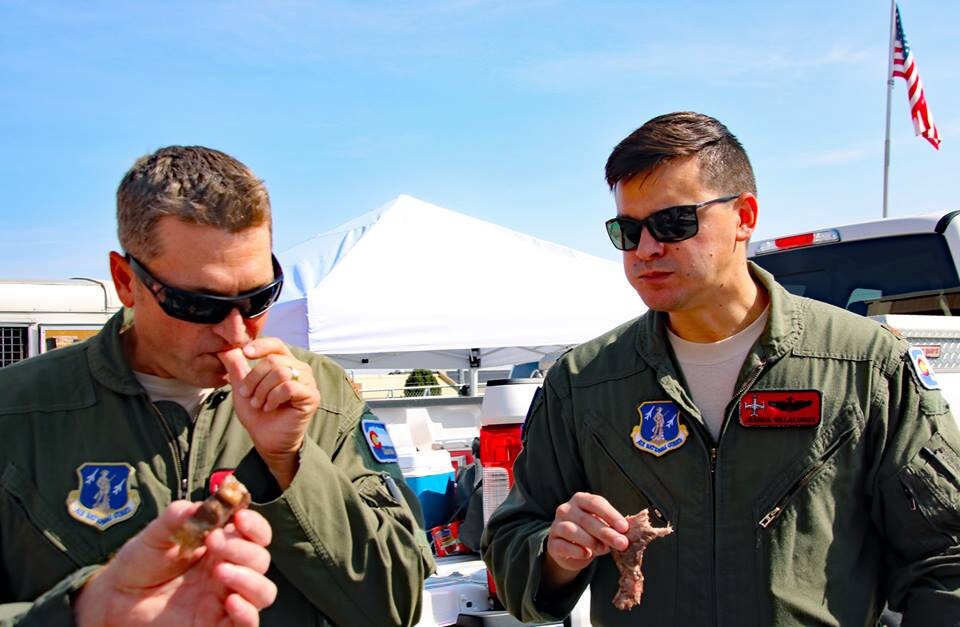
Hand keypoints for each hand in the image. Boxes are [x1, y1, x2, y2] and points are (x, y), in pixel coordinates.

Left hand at [74, 501, 275, 626]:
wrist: (114, 598)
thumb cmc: (139, 564)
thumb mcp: (156, 535)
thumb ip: (177, 517)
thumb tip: (200, 505)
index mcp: (222, 546)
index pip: (256, 533)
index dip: (254, 525)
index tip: (238, 517)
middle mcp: (230, 570)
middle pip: (261, 560)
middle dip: (243, 549)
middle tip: (214, 543)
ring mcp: (225, 599)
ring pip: (263, 592)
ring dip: (249, 578)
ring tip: (220, 571)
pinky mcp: (217, 625)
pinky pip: (247, 624)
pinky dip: (247, 613)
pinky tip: (231, 602)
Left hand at [218, 339, 320, 488]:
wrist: (266, 440)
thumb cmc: (257, 415)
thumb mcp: (242, 388)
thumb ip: (236, 367)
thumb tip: (225, 348)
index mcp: (285, 364)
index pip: (276, 345)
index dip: (261, 346)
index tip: (245, 354)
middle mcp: (300, 370)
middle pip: (274, 360)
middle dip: (255, 379)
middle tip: (248, 395)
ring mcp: (308, 383)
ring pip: (282, 372)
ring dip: (263, 391)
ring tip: (259, 404)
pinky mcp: (312, 396)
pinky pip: (289, 387)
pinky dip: (274, 398)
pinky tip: (270, 408)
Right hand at [542, 492, 628, 588]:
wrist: (572, 551)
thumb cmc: (591, 533)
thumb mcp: (603, 527)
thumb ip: (614, 528)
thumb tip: (628, 534)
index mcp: (581, 500)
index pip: (595, 502)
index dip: (611, 515)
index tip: (624, 528)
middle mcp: (566, 509)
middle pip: (586, 518)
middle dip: (606, 532)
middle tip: (621, 543)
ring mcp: (556, 525)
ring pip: (571, 530)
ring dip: (590, 540)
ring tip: (604, 549)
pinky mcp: (552, 543)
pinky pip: (562, 545)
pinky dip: (576, 551)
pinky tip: (587, 554)